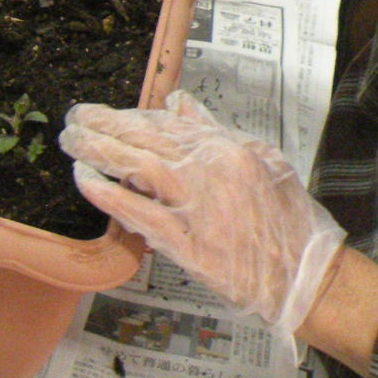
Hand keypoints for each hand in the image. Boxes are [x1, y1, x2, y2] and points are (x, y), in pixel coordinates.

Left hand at [62, 92, 345, 335]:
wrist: (306, 276)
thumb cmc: (288, 219)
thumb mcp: (262, 160)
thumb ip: (215, 130)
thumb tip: (177, 101)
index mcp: (226, 148)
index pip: (166, 123)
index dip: (130, 116)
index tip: (104, 113)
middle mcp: (209, 171)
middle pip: (145, 139)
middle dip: (103, 125)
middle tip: (73, 118)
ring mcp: (197, 207)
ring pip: (137, 167)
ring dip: (98, 150)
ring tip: (71, 142)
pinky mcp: (188, 244)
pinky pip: (140, 213)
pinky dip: (108, 195)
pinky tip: (84, 180)